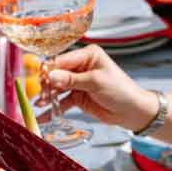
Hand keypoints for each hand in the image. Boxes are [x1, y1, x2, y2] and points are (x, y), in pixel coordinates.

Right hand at [38, 44, 158, 130]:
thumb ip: (72, 80)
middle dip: (48, 84)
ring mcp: (78, 82)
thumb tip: (51, 76)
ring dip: (49, 96)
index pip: (63, 60)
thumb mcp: (95, 82)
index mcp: (88, 55)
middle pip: (57, 73)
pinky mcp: (78, 97)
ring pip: (58, 88)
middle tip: (41, 93)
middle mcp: (81, 67)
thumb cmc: (120, 90)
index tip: (41, 78)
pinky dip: (54, 108)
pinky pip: (62, 102)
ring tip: (40, 104)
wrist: (131, 111)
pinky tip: (44, 115)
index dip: (50, 69)